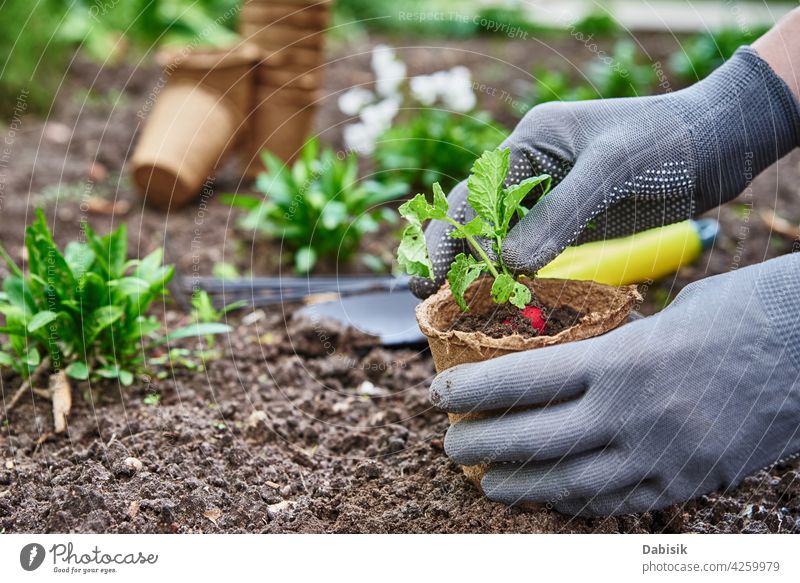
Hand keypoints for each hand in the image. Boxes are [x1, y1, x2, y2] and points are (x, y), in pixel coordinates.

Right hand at [410, 46, 799, 298]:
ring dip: (477, 271)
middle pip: (473, 218)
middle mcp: (530, 173)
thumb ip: (561, 214)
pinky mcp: (569, 226)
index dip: (449, 235)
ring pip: (497, 240)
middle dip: (448, 255)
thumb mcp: (611, 170)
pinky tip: (503, 303)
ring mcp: (548, 201)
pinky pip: (530, 254)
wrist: (717, 145)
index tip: (433, 275)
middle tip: (425, 297)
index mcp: (528, 145)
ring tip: (455, 310)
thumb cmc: (665, 143)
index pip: (473, 194)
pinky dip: (513, 278)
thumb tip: (511, 264)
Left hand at [430, 254, 799, 514]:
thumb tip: (564, 366)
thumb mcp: (664, 315)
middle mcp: (635, 414)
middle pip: (534, 440)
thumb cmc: (742, 311)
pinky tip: (549, 497)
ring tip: (487, 482)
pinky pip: (618, 502)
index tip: (438, 394)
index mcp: (623, 359)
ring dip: (519, 486)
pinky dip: (574, 503)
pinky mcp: (691, 481)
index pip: (523, 381)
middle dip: (481, 445)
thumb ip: (611, 348)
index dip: (472, 391)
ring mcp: (664, 456)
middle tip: (451, 445)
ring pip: (570, 484)